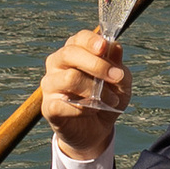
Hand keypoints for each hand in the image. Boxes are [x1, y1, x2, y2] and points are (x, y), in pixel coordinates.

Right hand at [42, 29, 129, 158]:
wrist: (96, 130)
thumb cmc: (107, 98)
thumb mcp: (120, 82)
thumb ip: (117, 64)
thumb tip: (115, 46)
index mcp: (74, 51)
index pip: (78, 38)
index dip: (91, 41)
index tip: (104, 47)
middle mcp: (57, 64)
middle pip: (70, 54)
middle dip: (97, 64)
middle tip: (116, 76)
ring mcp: (50, 85)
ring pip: (70, 78)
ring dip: (95, 90)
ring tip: (111, 100)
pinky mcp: (48, 106)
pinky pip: (64, 104)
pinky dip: (85, 108)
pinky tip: (93, 110)